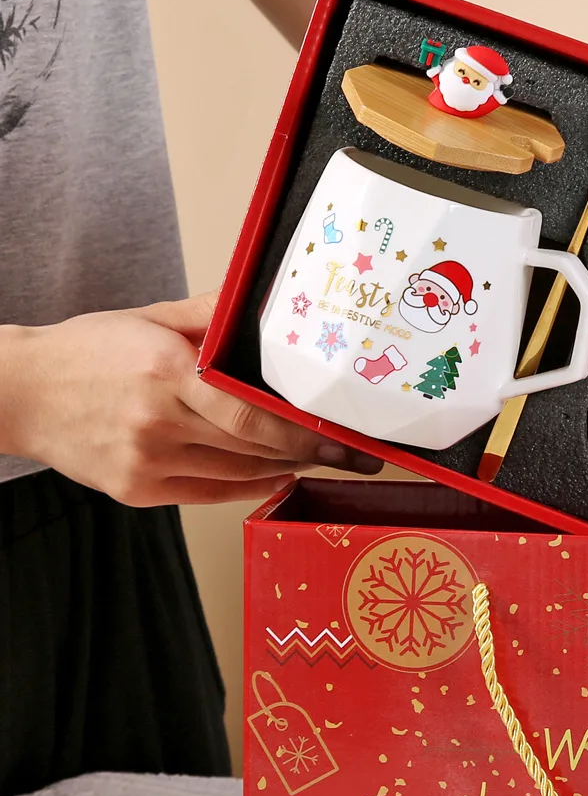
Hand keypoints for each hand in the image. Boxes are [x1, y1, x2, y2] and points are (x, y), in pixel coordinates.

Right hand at [1, 292, 381, 505]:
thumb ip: (209, 314)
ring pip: (238, 474)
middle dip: (307, 452)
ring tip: (316, 460)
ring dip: (282, 468)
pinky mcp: (138, 491)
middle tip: (347, 453)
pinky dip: (250, 486)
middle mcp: (157, 422)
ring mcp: (146, 462)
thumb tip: (262, 302)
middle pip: (252, 447)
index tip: (337, 435)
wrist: (19, 393)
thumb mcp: (149, 318)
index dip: (300, 430)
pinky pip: (211, 493)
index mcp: (165, 373)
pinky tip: (275, 474)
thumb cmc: (88, 352)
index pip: (249, 412)